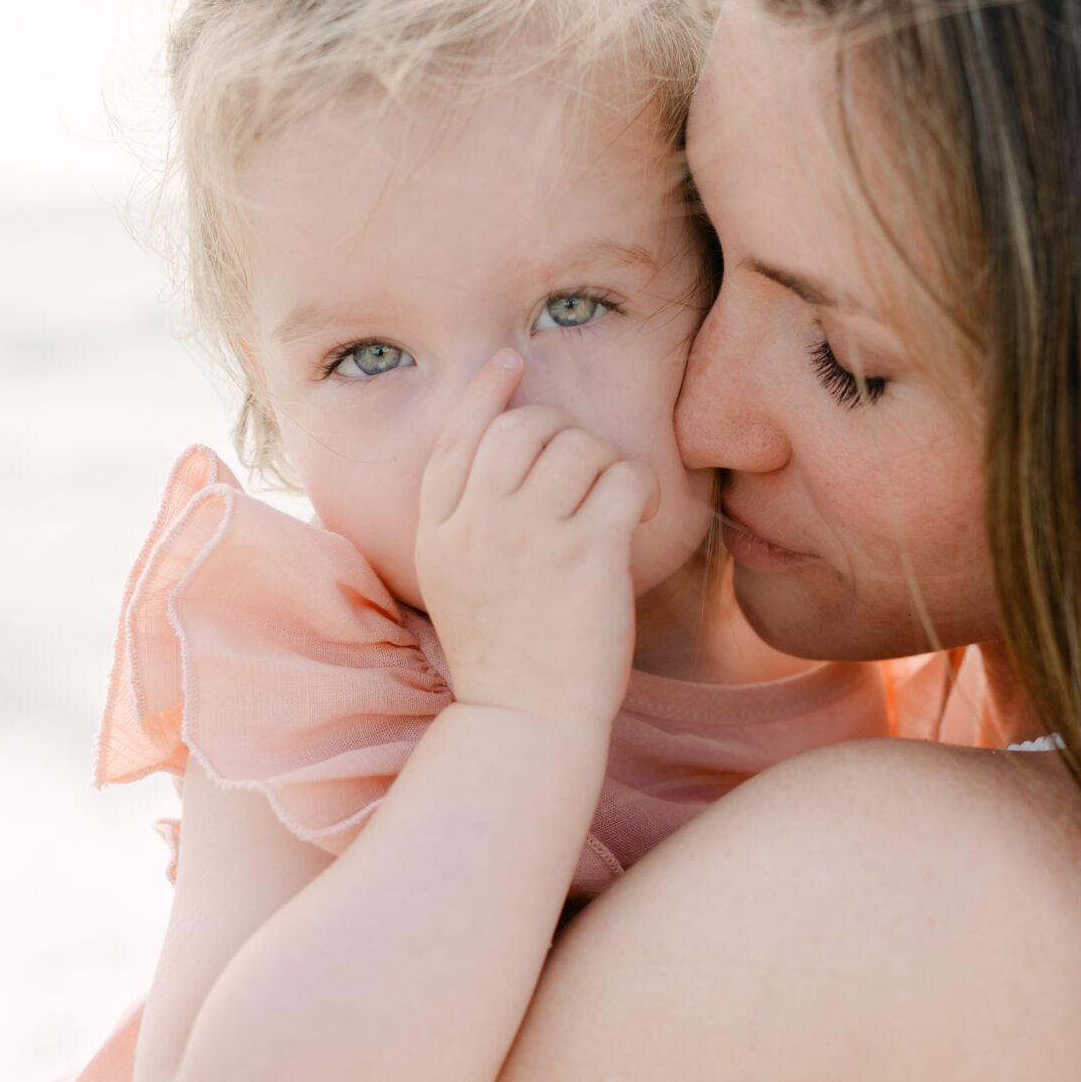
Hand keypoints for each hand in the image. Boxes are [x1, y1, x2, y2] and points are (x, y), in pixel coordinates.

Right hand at [414, 351, 659, 727]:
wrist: (524, 719)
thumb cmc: (504, 655)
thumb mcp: (454, 580)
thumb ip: (467, 520)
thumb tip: (503, 457)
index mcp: (440, 529)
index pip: (458, 437)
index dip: (485, 392)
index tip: (510, 362)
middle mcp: (479, 522)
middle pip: (521, 427)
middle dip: (561, 432)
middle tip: (583, 471)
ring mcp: (532, 535)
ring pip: (578, 444)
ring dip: (605, 462)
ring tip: (611, 501)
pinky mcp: (588, 552)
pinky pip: (623, 476)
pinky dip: (640, 487)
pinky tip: (638, 514)